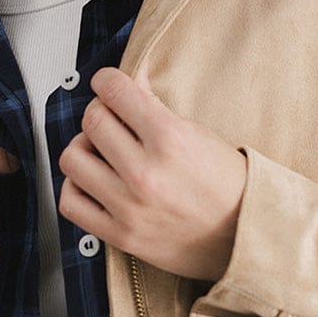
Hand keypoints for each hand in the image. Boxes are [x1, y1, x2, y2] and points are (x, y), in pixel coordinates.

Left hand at [58, 67, 246, 281]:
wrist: (247, 237)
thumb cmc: (228, 184)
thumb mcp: (198, 133)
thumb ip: (155, 106)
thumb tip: (128, 78)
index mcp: (169, 139)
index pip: (114, 92)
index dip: (106, 81)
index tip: (107, 84)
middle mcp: (145, 173)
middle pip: (91, 121)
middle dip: (99, 112)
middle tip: (112, 119)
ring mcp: (129, 207)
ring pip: (73, 158)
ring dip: (84, 148)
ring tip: (102, 152)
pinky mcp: (120, 235)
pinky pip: (70, 203)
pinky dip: (76, 187)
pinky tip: (94, 181)